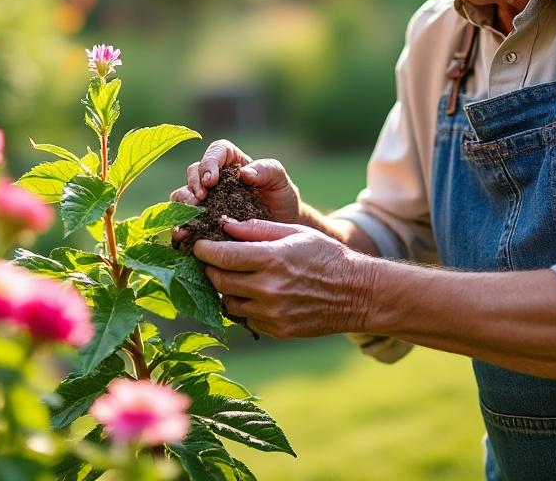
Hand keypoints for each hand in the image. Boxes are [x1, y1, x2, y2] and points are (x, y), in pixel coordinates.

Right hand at [170, 139, 300, 224]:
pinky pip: (183, 219)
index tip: (211, 180)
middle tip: (199, 199)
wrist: (280, 229)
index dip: (209, 163)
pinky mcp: (201, 219)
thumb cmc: (281, 198)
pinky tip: (182, 236)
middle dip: (193, 184)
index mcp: (231, 161)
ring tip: (189, 216)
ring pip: (182, 194)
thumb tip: (244, 173)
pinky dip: (180, 225)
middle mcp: (214, 178)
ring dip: (181, 204)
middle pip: (194, 172)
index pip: (215, 151)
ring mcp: (205, 199)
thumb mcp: (280, 180)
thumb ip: (267, 170)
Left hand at [193, 217, 375, 338]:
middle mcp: (268, 289)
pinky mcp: (276, 331)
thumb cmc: (325, 256)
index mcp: (272, 259)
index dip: (204, 249)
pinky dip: (245, 307)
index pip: (222, 256)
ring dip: (227, 289)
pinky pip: (246, 319)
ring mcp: (272, 314)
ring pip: (229, 303)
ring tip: (240, 277)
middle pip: (219, 281)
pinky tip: (257, 295)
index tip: (199, 245)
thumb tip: (225, 225)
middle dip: (212, 269)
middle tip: (215, 260)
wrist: (356, 294)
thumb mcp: (295, 232)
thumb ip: (257, 229)